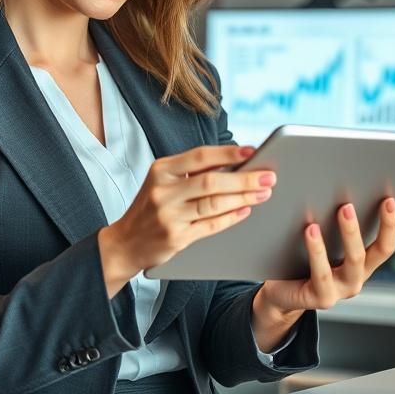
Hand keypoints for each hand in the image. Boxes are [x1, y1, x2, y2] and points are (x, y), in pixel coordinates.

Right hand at [98, 144, 272, 297]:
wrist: (125, 242)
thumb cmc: (151, 207)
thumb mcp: (163, 181)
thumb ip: (192, 172)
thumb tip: (234, 161)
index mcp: (161, 170)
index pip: (200, 156)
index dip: (228, 153)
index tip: (252, 151)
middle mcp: (162, 191)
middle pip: (211, 182)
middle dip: (244, 179)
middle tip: (268, 177)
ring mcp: (168, 216)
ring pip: (213, 204)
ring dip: (243, 198)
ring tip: (263, 193)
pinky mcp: (176, 238)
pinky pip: (210, 226)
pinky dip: (231, 218)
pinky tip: (245, 211)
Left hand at [250, 197, 394, 349]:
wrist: (278, 295)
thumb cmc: (299, 263)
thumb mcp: (322, 245)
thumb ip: (330, 226)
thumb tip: (333, 190)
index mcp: (360, 266)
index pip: (384, 247)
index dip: (390, 224)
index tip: (389, 199)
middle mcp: (355, 280)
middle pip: (374, 253)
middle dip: (369, 224)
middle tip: (355, 202)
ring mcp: (341, 291)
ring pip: (352, 261)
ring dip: (350, 232)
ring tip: (342, 209)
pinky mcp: (322, 298)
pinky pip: (322, 272)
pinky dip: (318, 250)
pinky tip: (311, 230)